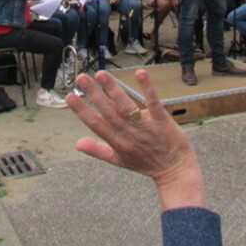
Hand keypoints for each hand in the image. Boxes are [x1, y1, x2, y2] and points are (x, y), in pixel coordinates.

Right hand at [67, 70, 205, 207]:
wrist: (175, 171)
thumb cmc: (147, 164)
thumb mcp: (119, 161)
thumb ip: (97, 150)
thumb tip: (76, 143)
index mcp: (117, 142)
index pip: (96, 124)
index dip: (82, 111)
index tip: (70, 96)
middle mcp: (129, 134)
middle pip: (108, 112)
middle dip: (94, 94)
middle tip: (81, 78)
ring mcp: (145, 127)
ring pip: (126, 106)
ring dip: (113, 90)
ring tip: (101, 74)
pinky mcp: (161, 121)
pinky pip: (153, 103)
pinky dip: (147, 88)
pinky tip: (140, 74)